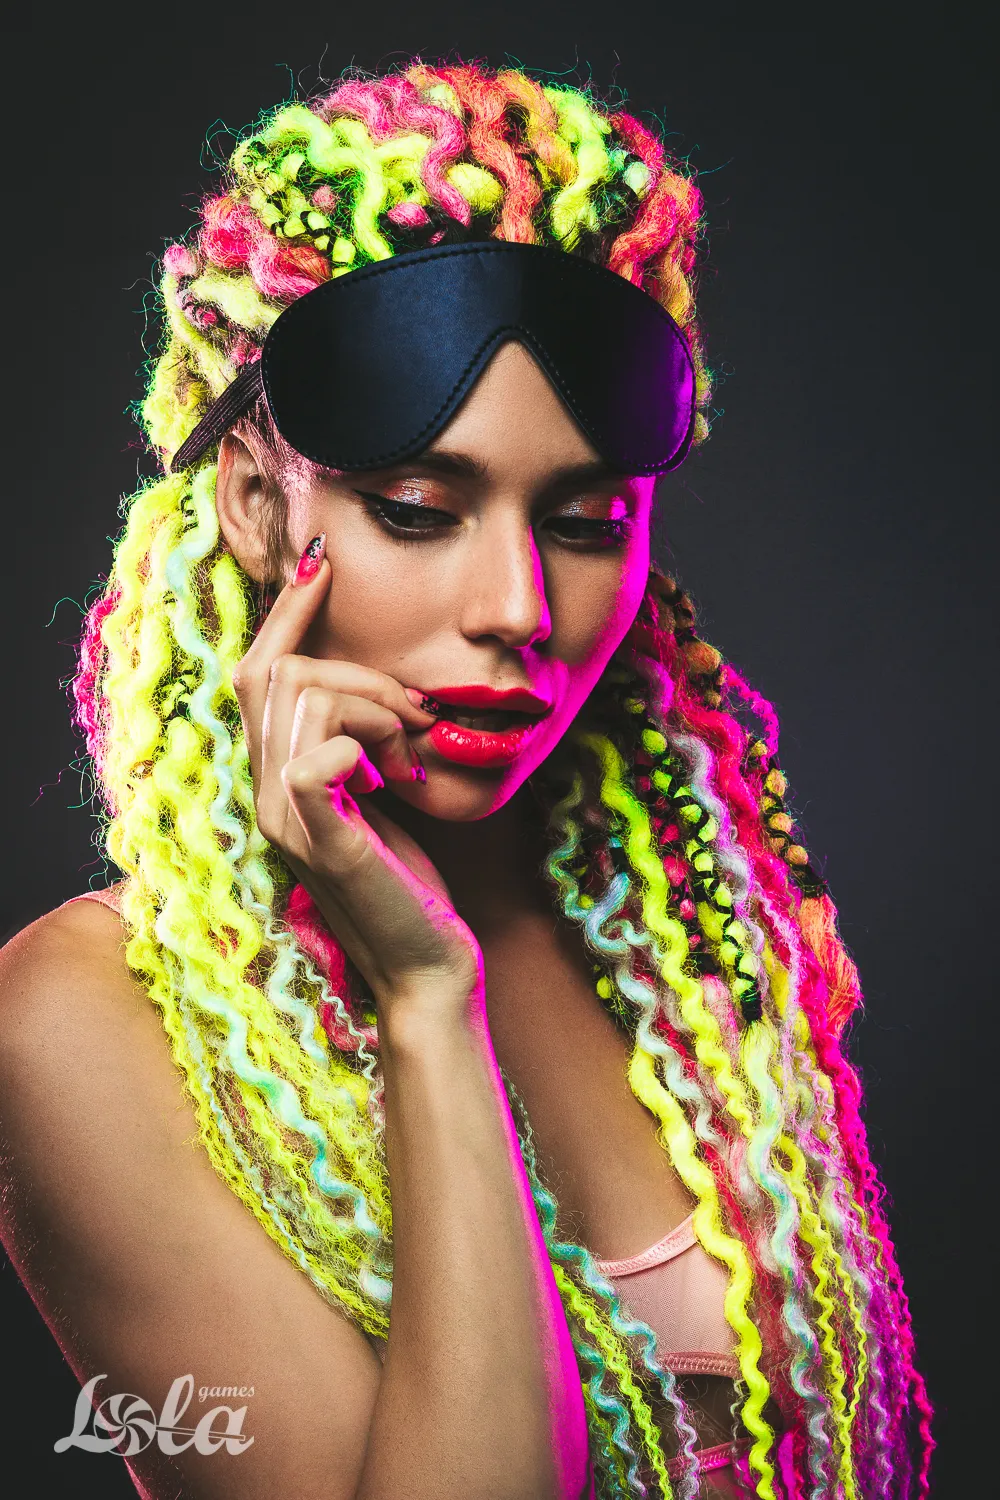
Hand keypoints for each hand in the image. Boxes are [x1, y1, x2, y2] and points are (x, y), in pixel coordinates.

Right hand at [230, 536, 482, 1012]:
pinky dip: (361, 747)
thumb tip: (375, 686)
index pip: (254, 673)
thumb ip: (358, 743)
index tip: (320, 561)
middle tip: (417, 714)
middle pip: (279, 673)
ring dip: (377, 709)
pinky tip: (393, 778)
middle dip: (361, 673)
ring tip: (413, 757)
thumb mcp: (378, 794)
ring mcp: (287, 821)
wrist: (426, 961)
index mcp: (277, 775)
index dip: (283, 613)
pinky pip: (317, 761)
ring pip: (306, 701)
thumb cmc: (410, 880)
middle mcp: (266, 793)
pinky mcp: (323, 846)